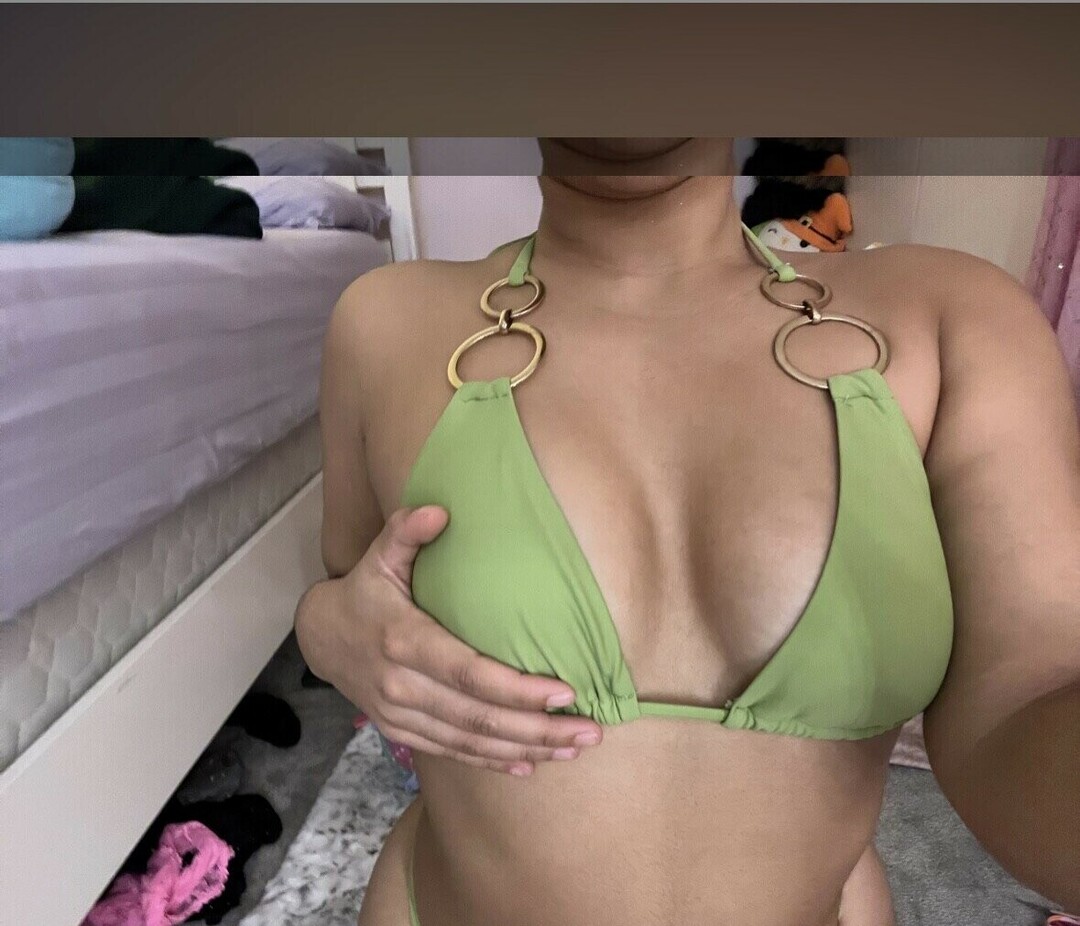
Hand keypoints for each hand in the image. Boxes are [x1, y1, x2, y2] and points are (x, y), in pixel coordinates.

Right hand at [296, 505, 603, 775]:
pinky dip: (492, 761)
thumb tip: (439, 511)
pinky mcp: (402, 731)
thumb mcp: (379, 556)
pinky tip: (529, 764)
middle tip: (589, 732)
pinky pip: (453, 752)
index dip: (517, 688)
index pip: (469, 673)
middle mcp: (403, 686)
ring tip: (574, 748)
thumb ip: (407, 531)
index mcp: (404, 641)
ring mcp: (402, 715)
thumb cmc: (364, 592)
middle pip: (480, 717)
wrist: (322, 638)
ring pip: (471, 741)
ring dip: (527, 749)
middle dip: (539, 728)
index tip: (564, 692)